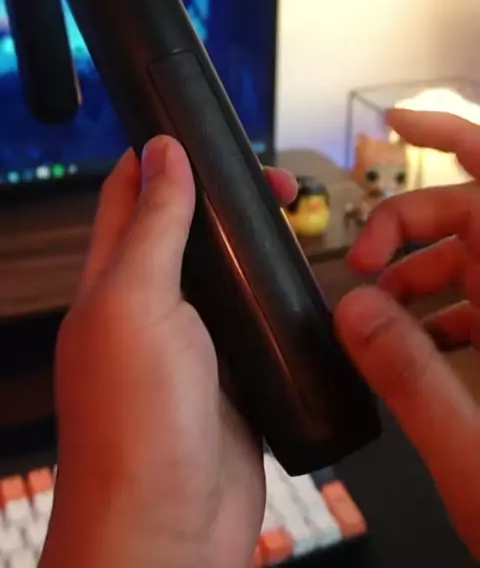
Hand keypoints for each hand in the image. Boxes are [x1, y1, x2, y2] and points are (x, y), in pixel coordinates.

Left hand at [41, 138, 296, 567]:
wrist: (168, 528)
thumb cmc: (133, 424)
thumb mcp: (135, 304)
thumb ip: (151, 227)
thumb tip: (161, 153)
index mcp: (111, 282)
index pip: (128, 197)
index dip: (157, 157)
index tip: (196, 129)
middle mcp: (148, 307)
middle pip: (186, 231)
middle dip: (224, 197)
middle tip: (273, 182)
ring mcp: (192, 343)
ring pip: (225, 276)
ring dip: (253, 246)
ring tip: (292, 221)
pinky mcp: (232, 375)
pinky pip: (254, 324)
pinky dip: (275, 299)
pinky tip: (300, 285)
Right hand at [336, 109, 479, 559]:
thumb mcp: (479, 457)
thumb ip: (413, 380)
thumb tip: (353, 311)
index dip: (446, 133)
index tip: (393, 123)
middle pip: (469, 215)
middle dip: (403, 228)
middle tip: (356, 271)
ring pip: (474, 258)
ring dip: (418, 274)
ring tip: (373, 313)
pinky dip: (444, 309)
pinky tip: (412, 343)